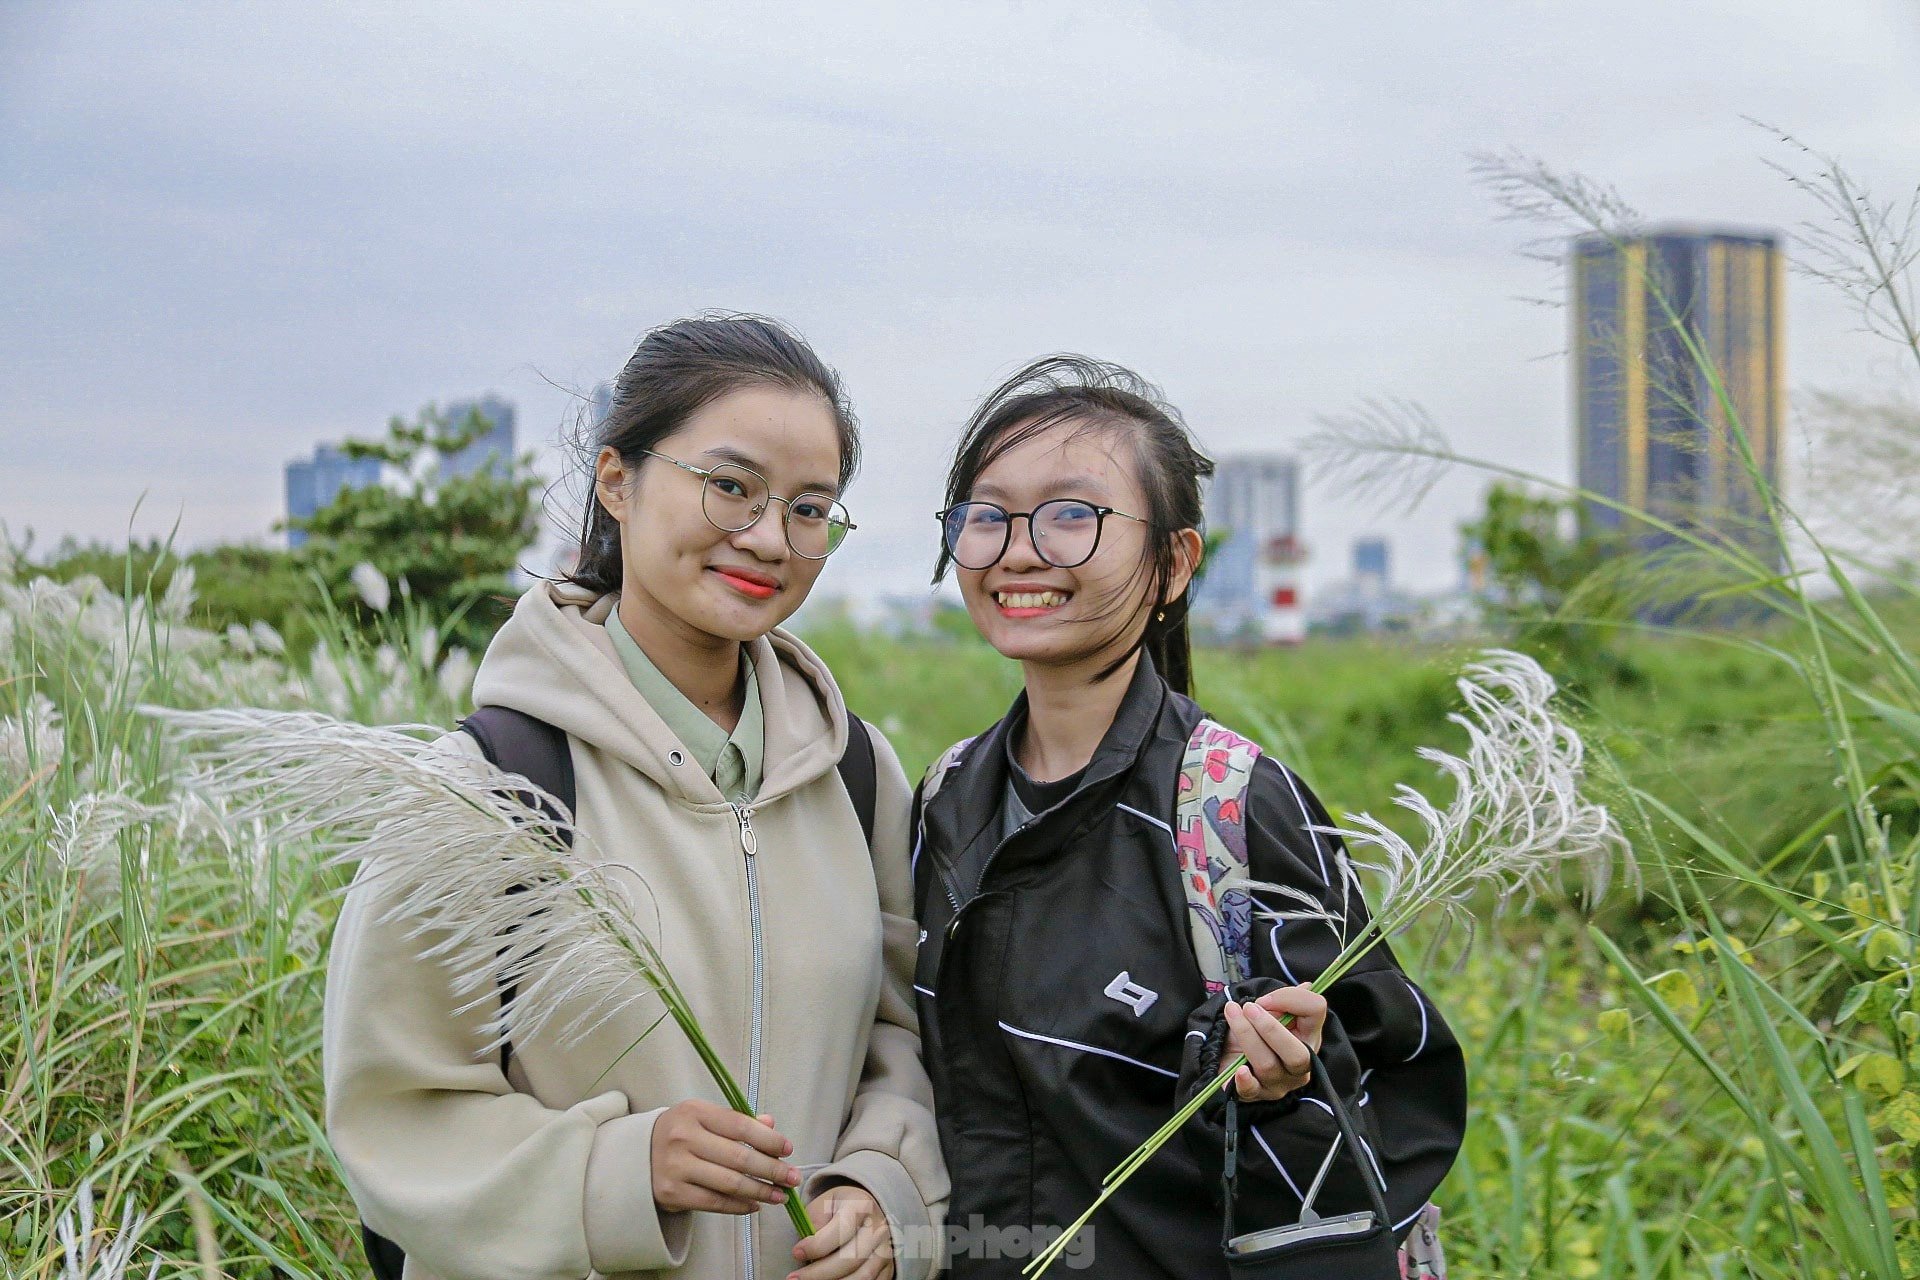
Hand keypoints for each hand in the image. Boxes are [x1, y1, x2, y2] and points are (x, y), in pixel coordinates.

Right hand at [650, 1100, 799, 1214]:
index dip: (769, 1140)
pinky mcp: (672, 1193)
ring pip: (730, 1183)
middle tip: (793, 1178)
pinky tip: (755, 1204)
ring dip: (761, 1191)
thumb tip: (771, 1125)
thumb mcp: (704, 1118)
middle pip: (739, 1158)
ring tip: (780, 1195)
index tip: (788, 1150)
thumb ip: (737, 1121)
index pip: (740, 1126)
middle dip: (772, 1170)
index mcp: (694, 1112)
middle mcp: (683, 1138)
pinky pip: (715, 1202)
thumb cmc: (681, 1133)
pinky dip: (739, 1206)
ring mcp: (676, 1167)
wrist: (637, 1157)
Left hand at [791, 1185, 892, 1279]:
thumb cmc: (839, 1208)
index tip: (796, 1252)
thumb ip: (814, 1222)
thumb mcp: (823, 1204)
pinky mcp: (887, 1268)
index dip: (817, 1245)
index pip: (842, 1230)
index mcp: (861, 1206)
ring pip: (862, 1277)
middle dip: (819, 1273)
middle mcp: (878, 1229)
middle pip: (851, 1258)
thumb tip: (806, 1249)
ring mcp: (885, 1250)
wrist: (866, 1210)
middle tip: (794, 1278)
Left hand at [1224, 985, 1326, 1101]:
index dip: (1292, 1000)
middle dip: (1271, 1029)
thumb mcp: (1270, 1012)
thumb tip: (1307, 986)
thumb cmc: (1256, 1030)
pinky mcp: (1257, 1094)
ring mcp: (1280, 1083)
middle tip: (1249, 1008)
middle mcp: (1300, 1065)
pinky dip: (1246, 1081)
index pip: (1316, 1012)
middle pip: (1297, 1055)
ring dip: (1246, 1036)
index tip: (1265, 999)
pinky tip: (1239, 1070)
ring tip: (1232, 1014)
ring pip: (1268, 1066)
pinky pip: (1253, 1092)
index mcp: (1309, 1037)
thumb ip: (1287, 1000)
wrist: (1233, 1053)